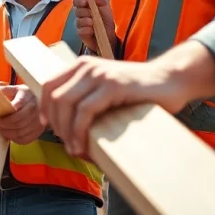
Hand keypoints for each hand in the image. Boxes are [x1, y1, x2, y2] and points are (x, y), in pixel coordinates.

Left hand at [0, 84, 45, 143]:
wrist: (43, 102)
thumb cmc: (26, 96)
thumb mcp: (16, 89)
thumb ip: (4, 89)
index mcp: (27, 97)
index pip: (16, 109)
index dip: (5, 117)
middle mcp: (35, 110)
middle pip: (18, 123)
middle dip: (4, 126)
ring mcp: (39, 121)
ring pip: (21, 132)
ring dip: (7, 134)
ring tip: (0, 130)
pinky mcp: (39, 130)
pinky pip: (26, 139)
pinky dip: (15, 139)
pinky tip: (9, 135)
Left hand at [38, 56, 188, 157]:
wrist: (171, 80)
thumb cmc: (140, 92)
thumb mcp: (108, 90)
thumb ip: (89, 98)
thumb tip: (67, 127)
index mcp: (83, 65)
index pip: (49, 85)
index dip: (43, 108)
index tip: (49, 128)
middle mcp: (88, 66)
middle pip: (54, 97)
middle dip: (56, 125)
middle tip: (67, 144)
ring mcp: (100, 75)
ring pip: (66, 104)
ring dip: (66, 132)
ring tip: (75, 150)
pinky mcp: (113, 86)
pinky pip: (85, 111)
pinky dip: (79, 132)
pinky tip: (83, 146)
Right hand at [73, 0, 116, 53]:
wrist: (110, 35)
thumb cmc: (106, 20)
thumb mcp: (106, 8)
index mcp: (86, 4)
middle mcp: (81, 12)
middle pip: (75, 5)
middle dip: (80, 3)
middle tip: (86, 4)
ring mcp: (80, 22)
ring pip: (78, 17)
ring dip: (86, 19)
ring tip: (93, 22)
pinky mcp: (80, 33)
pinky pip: (80, 29)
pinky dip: (87, 29)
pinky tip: (92, 30)